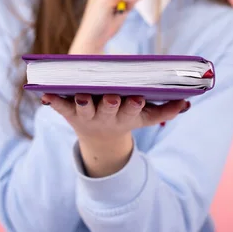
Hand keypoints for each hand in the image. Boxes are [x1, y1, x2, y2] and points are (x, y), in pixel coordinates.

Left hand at [41, 94, 190, 177]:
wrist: (100, 138)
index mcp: (126, 116)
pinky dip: (53, 100)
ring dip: (82, 102)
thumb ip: (167, 109)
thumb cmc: (127, 116)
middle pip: (108, 110)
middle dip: (110, 103)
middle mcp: (106, 117)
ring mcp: (86, 115)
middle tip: (112, 96)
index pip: (133, 112)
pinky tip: (46, 92)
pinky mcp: (69, 113)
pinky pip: (59, 107)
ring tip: (80, 93)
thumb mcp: (147, 116)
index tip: (137, 98)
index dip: (134, 106)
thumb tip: (187, 102)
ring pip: (83, 109)